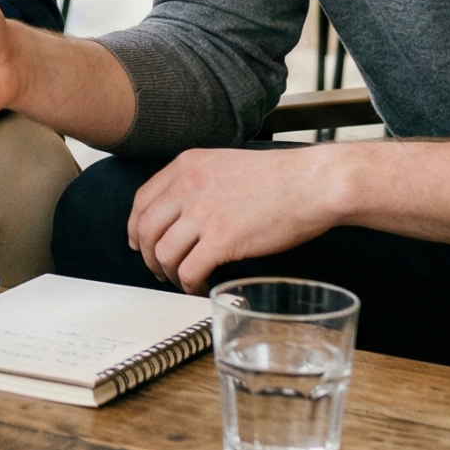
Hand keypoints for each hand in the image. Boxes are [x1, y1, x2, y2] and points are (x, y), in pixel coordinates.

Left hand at [127, 147, 344, 294]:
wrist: (312, 183)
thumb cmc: (281, 177)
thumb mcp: (226, 164)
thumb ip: (198, 181)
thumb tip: (182, 210)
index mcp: (187, 165)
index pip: (142, 200)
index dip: (137, 228)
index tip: (140, 243)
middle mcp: (188, 186)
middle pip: (146, 230)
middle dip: (148, 255)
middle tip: (159, 269)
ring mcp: (203, 213)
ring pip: (163, 253)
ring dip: (168, 273)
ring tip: (181, 280)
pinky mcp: (222, 240)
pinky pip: (188, 270)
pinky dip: (188, 284)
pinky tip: (199, 286)